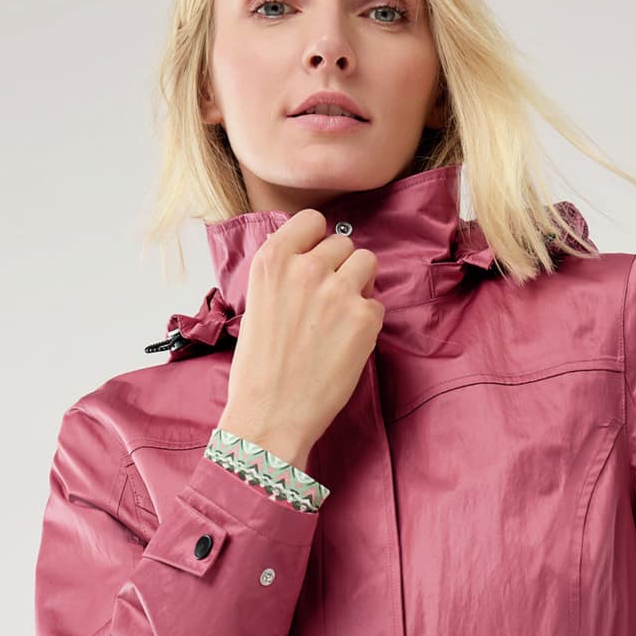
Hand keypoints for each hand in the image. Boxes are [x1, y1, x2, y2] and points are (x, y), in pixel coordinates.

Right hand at [219, 207, 384, 471]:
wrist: (270, 415)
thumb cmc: (258, 370)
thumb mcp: (257, 305)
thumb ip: (284, 276)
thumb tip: (313, 261)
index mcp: (272, 261)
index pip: (311, 220)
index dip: (317, 240)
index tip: (316, 259)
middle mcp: (306, 268)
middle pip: (343, 243)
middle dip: (340, 267)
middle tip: (328, 301)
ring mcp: (338, 291)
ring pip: (367, 263)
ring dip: (360, 285)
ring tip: (342, 317)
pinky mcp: (364, 318)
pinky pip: (378, 305)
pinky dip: (368, 323)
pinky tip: (346, 345)